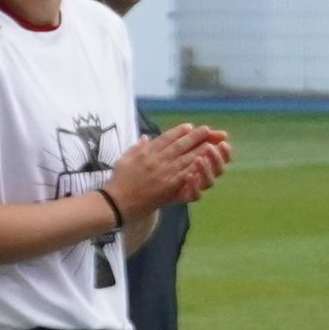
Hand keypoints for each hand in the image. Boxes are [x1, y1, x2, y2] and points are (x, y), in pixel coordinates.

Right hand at [105, 123, 229, 215]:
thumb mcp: (123, 160)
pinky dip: (195, 167)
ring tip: (211, 143)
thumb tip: (145, 138)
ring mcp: (163, 173)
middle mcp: (155, 161)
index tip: (189, 126)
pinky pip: (185, 174)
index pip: (164, 139)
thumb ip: (135, 148)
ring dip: (199, 150)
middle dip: (193, 137)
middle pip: (178, 146)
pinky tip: (204, 162)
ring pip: (185, 159)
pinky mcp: (168, 186)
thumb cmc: (118, 182)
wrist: (117, 203)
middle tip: (206, 130)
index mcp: (144, 153)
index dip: (178, 132)